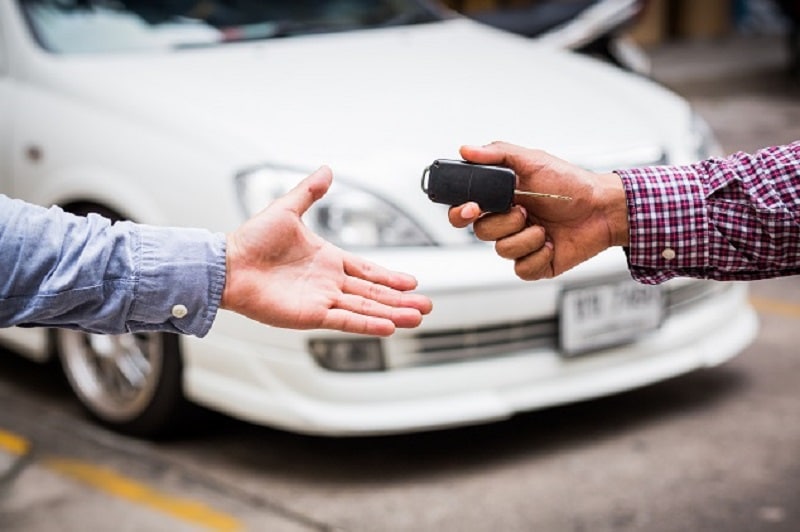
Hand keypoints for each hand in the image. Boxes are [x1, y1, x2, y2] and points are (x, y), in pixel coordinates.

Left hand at [222, 166, 431, 335]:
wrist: (228, 264)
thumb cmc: (251, 239)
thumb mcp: (286, 209)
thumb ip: (310, 192)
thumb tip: (326, 169)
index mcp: (327, 259)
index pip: (367, 270)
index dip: (390, 277)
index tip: (412, 282)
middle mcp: (328, 282)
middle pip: (373, 293)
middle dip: (400, 300)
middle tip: (425, 305)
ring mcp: (321, 299)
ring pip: (365, 308)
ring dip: (391, 313)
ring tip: (416, 317)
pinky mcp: (310, 314)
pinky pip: (345, 320)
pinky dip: (367, 324)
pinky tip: (389, 327)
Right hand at [448, 142, 628, 279]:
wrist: (602, 209)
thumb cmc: (571, 184)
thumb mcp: (533, 160)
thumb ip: (497, 153)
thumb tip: (467, 150)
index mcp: (501, 199)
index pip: (465, 210)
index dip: (461, 213)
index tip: (473, 208)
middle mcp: (507, 222)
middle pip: (481, 232)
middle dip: (504, 222)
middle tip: (524, 211)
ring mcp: (521, 244)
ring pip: (502, 250)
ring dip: (527, 237)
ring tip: (545, 227)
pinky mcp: (536, 263)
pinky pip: (522, 268)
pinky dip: (539, 255)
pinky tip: (552, 243)